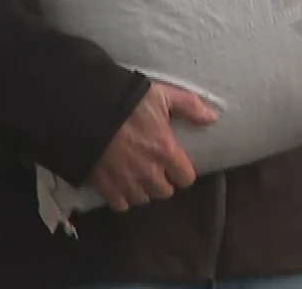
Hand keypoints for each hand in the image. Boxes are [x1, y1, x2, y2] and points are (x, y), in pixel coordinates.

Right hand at [89, 81, 218, 212]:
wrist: (88, 111)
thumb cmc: (127, 102)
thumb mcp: (162, 95)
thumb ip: (189, 107)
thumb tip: (213, 118)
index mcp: (166, 151)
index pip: (186, 179)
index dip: (181, 172)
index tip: (174, 164)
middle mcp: (149, 171)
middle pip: (164, 192)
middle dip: (162, 182)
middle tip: (154, 168)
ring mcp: (127, 181)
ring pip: (143, 199)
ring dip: (142, 190)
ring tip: (137, 176)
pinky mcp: (107, 187)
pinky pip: (121, 205)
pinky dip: (122, 197)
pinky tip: (120, 184)